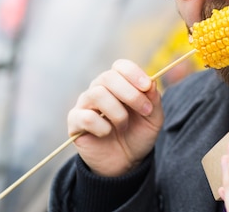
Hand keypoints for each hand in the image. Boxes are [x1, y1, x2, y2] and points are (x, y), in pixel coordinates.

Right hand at [67, 59, 163, 176]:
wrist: (125, 163)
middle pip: (108, 77)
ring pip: (97, 94)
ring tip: (124, 126)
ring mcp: (85, 105)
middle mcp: (99, 89)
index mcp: (118, 84)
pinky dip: (102, 127)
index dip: (134, 73)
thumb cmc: (138, 135)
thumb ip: (153, 99)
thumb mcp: (153, 118)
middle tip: (145, 111)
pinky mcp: (75, 123)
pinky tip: (107, 134)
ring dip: (118, 112)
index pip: (120, 66)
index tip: (147, 86)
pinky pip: (86, 117)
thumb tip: (151, 83)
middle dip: (130, 94)